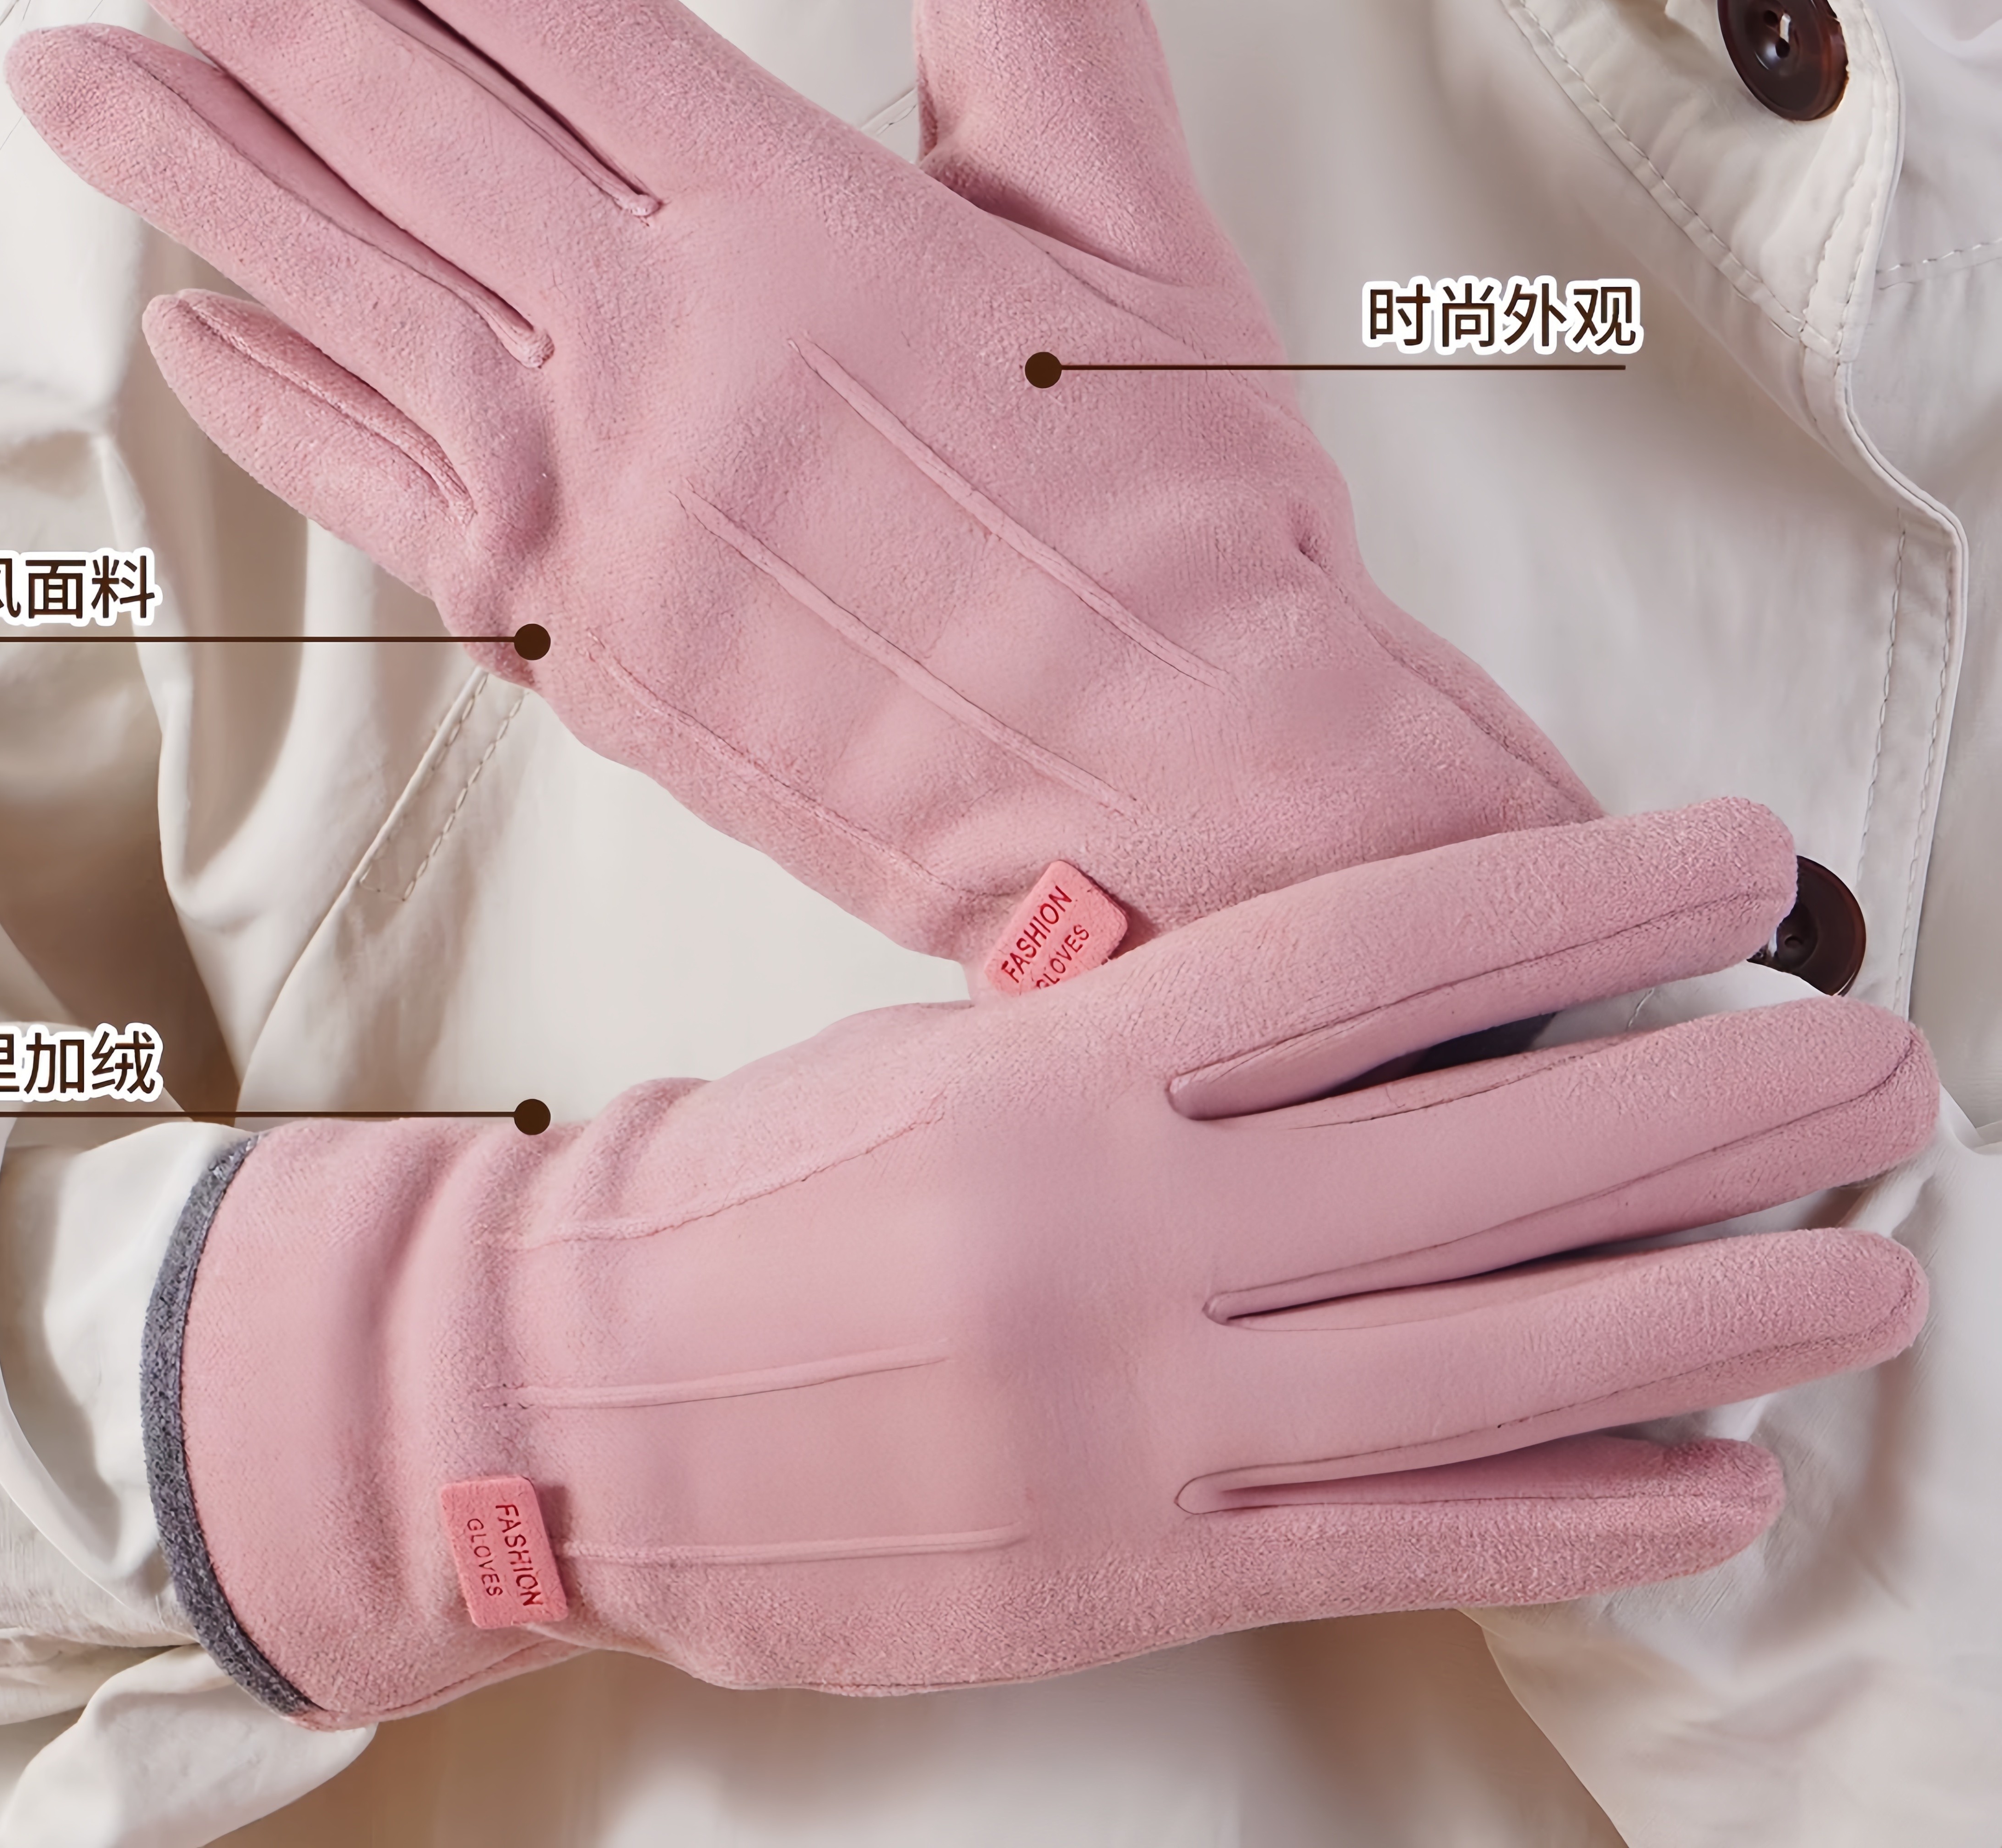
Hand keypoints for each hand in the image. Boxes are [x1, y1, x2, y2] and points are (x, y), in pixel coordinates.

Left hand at [8, 0, 1595, 984]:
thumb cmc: (1182, 530)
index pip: (545, 7)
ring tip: (70, 79)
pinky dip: (277, 409)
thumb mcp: (1134, 233)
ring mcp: (594, 508)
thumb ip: (1040, 3)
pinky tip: (191, 331)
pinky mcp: (573, 641)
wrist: (1178, 800)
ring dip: (196, 175)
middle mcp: (658, 353)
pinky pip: (382, 500)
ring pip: (350, 299)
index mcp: (793, 228)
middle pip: (405, 128)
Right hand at [150, 802, 1934, 1722]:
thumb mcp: (937, 1061)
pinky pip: (1392, 1547)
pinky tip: (1717, 1481)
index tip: (1738, 869)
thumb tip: (1379, 1038)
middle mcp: (1117, 1243)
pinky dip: (1570, 1520)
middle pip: (1471, 1167)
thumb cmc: (753, 1200)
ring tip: (1871, 1274)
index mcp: (1057, 1078)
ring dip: (1699, 1320)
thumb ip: (1141, 1051)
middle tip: (1883, 1069)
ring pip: (1472, 1369)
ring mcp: (1131, 1425)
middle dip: (1705, 1111)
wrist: (572, 1403)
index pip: (1371, 965)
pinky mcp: (1126, 1574)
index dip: (1577, 904)